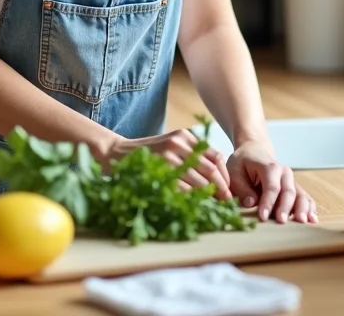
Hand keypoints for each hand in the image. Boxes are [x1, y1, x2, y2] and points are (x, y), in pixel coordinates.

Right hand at [106, 129, 231, 200]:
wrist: (115, 153)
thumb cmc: (146, 155)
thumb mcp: (170, 147)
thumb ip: (190, 156)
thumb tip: (216, 180)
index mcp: (185, 136)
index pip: (215, 156)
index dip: (225, 175)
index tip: (228, 189)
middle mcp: (179, 143)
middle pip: (210, 169)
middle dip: (221, 189)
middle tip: (226, 202)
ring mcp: (169, 156)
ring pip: (199, 181)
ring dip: (209, 197)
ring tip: (214, 207)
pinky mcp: (159, 170)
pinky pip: (183, 189)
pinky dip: (191, 200)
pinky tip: (195, 207)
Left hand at [226, 141, 316, 223]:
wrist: (255, 151)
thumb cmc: (243, 163)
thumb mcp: (234, 171)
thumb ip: (242, 188)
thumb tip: (252, 203)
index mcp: (270, 167)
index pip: (271, 187)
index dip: (268, 203)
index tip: (262, 217)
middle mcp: (285, 173)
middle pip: (288, 192)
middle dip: (285, 208)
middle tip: (281, 222)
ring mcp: (292, 180)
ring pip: (301, 195)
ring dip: (302, 209)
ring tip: (303, 222)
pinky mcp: (295, 188)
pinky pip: (305, 198)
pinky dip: (309, 208)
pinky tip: (312, 219)